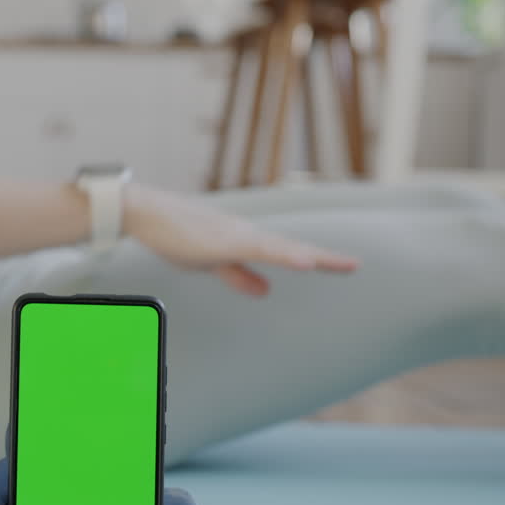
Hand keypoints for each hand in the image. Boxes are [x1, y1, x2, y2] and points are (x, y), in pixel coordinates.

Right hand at [122, 185, 359, 296]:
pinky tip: (303, 261)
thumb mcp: (211, 263)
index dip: (318, 259)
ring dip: (310, 256)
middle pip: (293, 248)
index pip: (289, 251)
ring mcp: (238, 235)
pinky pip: (259, 250)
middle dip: (325, 258)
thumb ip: (239, 275)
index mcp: (247, 242)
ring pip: (282, 247)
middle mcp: (249, 235)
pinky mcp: (224, 240)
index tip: (345, 265)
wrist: (149, 214)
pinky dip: (284, 256)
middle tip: (355, 266)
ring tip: (340, 265)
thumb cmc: (176, 235)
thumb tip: (265, 291)